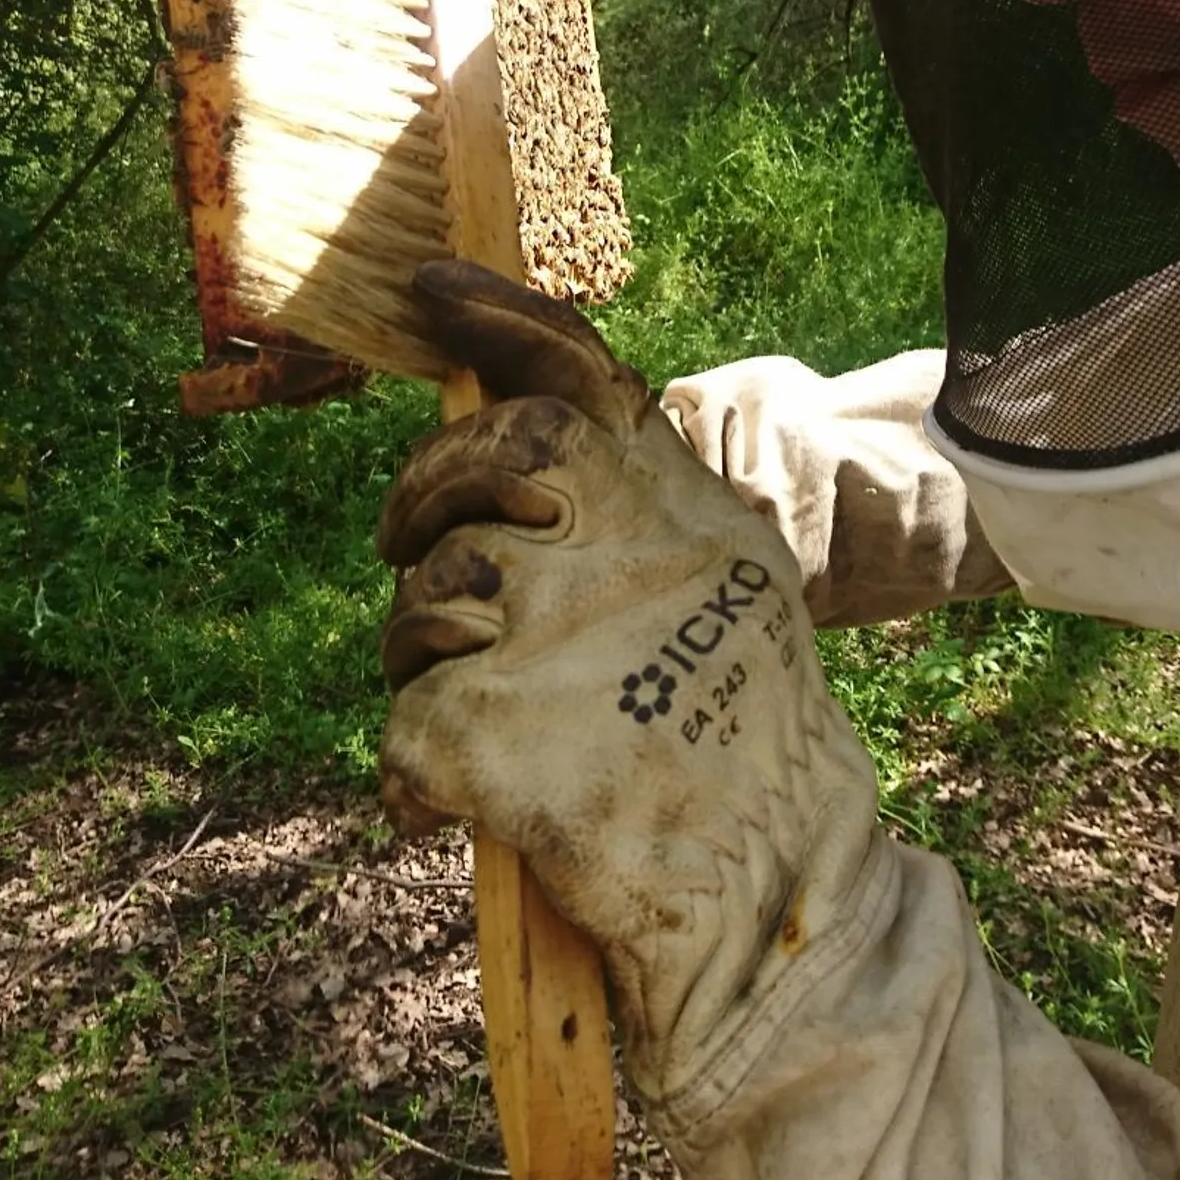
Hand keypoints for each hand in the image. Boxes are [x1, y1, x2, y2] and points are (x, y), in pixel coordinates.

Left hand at [377, 263, 881, 1097]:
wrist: (775, 892)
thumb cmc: (755, 738)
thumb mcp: (729, 580)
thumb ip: (647, 509)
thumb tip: (544, 467)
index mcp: (667, 498)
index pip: (574, 367)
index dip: (498, 315)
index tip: (431, 286)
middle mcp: (601, 537)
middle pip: (476, 458)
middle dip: (424, 492)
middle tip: (404, 540)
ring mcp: (535, 627)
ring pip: (426, 600)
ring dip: (423, 652)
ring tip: (471, 705)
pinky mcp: (477, 727)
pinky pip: (405, 723)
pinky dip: (418, 774)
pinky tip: (452, 806)